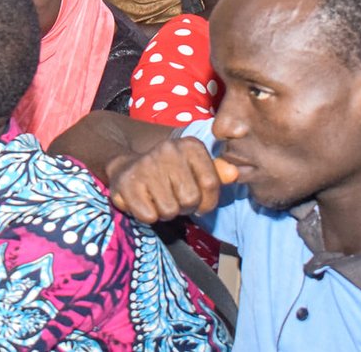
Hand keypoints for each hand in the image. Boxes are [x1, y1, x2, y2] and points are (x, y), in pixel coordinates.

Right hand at [104, 136, 237, 224]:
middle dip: (183, 207)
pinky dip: (147, 215)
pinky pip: (148, 215)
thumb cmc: (169, 174)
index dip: (206, 201)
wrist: (127, 168)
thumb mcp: (196, 170)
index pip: (211, 183)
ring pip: (169, 210)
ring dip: (164, 212)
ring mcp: (145, 164)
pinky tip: (143, 200)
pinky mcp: (127, 182)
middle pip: (190, 199)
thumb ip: (217, 173)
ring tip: (157, 198)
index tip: (195, 197)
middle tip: (172, 197)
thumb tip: (233, 173)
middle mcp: (168, 149)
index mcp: (190, 145)